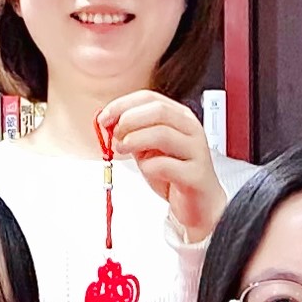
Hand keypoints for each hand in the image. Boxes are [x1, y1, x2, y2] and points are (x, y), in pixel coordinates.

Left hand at [98, 90, 227, 243]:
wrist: (197, 203)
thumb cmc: (173, 173)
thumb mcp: (148, 147)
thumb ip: (132, 132)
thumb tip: (109, 121)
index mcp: (180, 117)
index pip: (150, 98)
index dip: (123, 105)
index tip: (104, 117)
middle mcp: (191, 130)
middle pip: (158, 110)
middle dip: (129, 120)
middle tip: (115, 135)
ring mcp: (196, 151)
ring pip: (162, 134)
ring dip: (135, 140)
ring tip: (123, 150)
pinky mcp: (195, 175)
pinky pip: (166, 165)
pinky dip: (149, 166)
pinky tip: (146, 170)